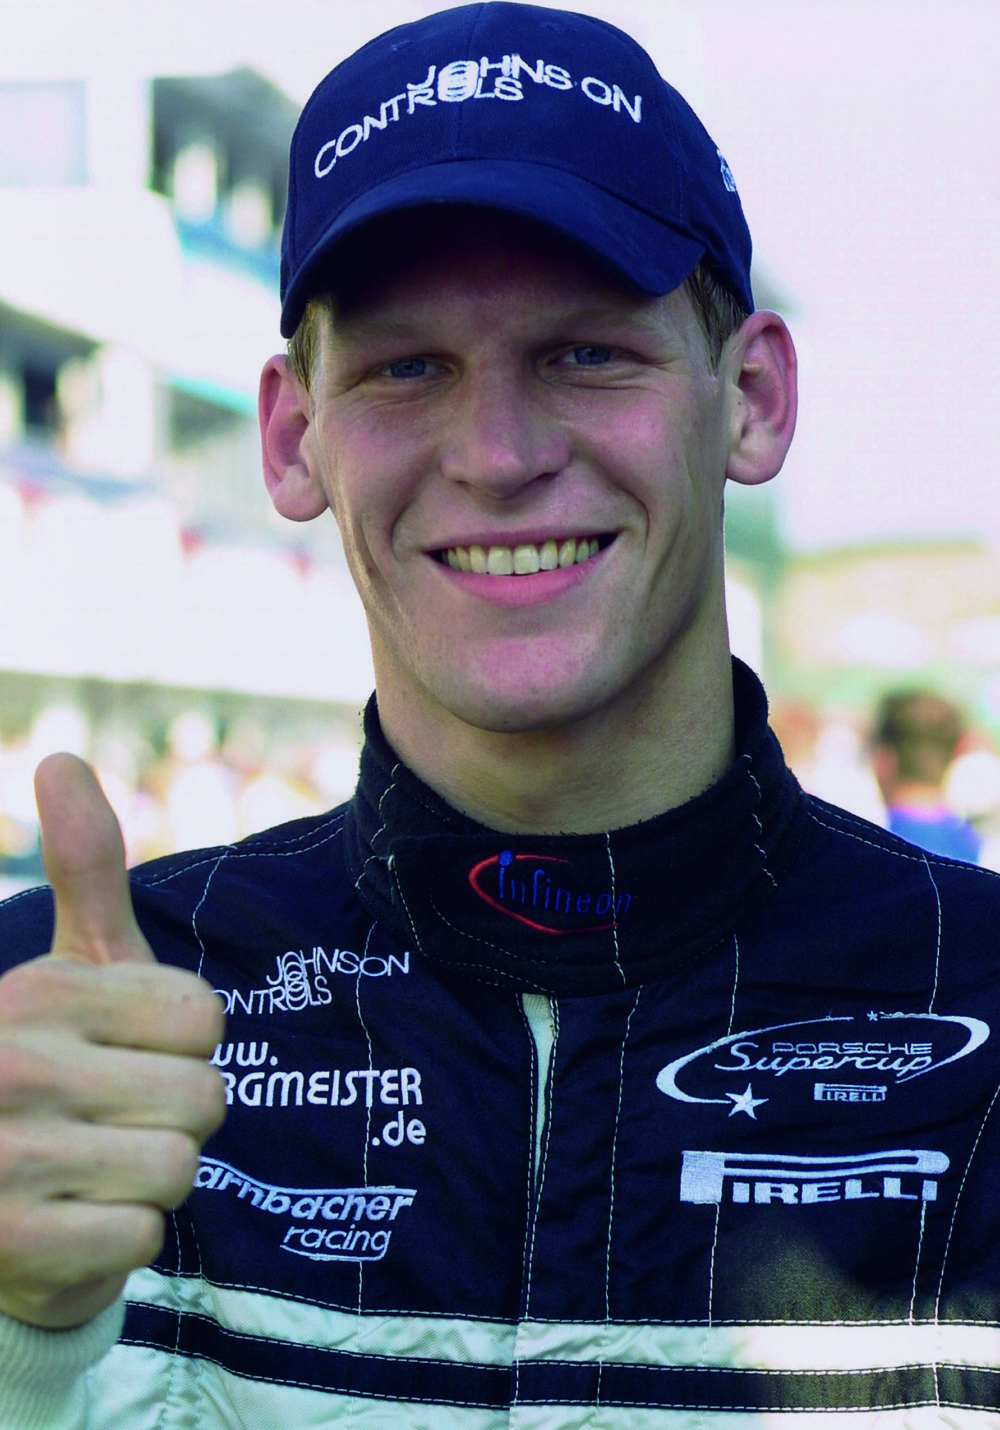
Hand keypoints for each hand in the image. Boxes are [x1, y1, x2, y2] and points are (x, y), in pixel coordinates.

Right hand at [0, 755, 225, 1328]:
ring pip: (179, 1166)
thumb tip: (59, 755)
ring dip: (149, 1178)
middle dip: (174, 1116)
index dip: (181, 1046)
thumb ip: (82, 867)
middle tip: (112, 1120)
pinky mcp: (17, 1247)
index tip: (126, 1056)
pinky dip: (123, 1237)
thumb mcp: (70, 967)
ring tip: (94, 1169)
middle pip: (203, 1096)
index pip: (203, 1019)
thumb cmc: (48, 1065)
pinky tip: (74, 1221)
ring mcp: (7, 1160)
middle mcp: (13, 1066)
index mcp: (38, 992)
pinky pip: (144, 1236)